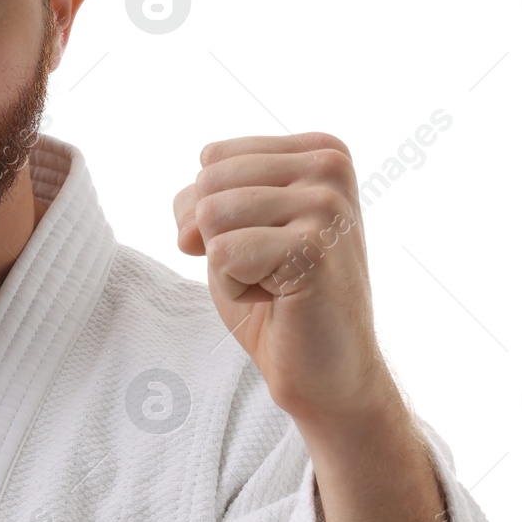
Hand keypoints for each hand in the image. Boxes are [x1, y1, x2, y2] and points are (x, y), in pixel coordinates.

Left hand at [173, 132, 394, 427]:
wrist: (327, 370)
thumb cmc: (279, 298)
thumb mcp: (237, 226)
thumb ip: (208, 193)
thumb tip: (191, 213)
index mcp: (320, 150)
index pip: (212, 157)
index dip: (215, 213)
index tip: (264, 243)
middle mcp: (329, 166)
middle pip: (208, 183)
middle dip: (218, 237)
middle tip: (268, 269)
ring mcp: (326, 205)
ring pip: (211, 215)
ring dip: (227, 264)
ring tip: (274, 282)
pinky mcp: (313, 248)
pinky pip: (223, 254)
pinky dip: (235, 288)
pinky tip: (279, 300)